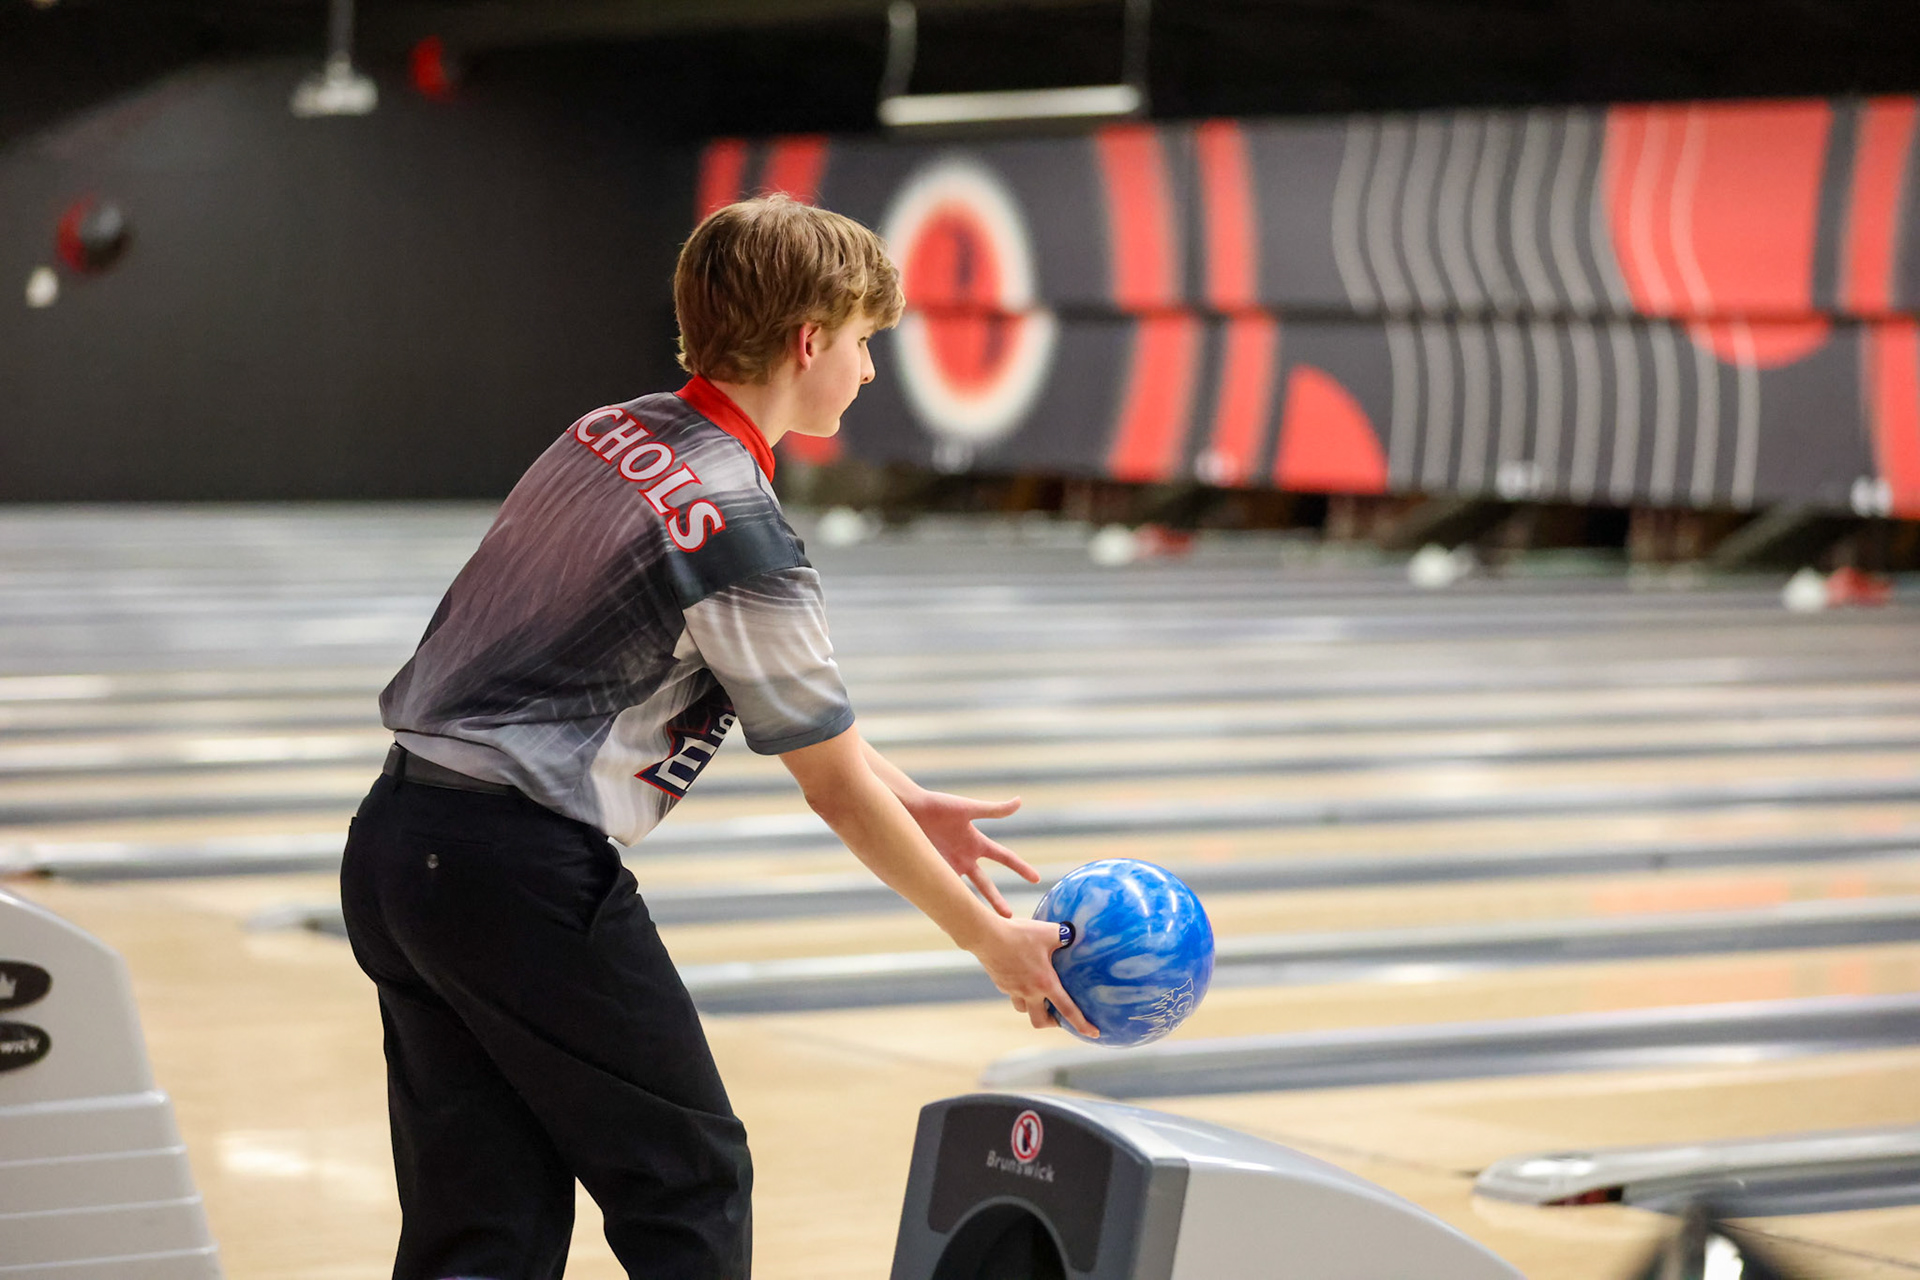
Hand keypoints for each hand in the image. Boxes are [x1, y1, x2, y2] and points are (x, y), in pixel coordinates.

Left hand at [905, 789, 1038, 915]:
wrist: (908, 809)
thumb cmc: (938, 805)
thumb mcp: (968, 809)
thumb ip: (993, 810)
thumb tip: (1019, 801)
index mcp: (976, 842)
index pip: (1005, 857)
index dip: (1021, 868)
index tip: (1036, 879)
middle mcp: (965, 857)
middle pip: (986, 884)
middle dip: (997, 900)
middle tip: (1009, 918)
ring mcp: (948, 865)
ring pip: (964, 892)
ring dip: (972, 907)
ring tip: (979, 925)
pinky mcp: (932, 869)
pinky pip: (942, 889)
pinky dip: (946, 902)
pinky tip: (949, 919)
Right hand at [970, 917, 1098, 1037]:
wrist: (986, 936)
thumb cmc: (1018, 934)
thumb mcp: (1048, 932)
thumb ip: (1064, 935)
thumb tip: (1073, 934)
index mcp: (1045, 983)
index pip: (1067, 1010)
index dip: (1082, 1024)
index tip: (1094, 1033)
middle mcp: (1029, 992)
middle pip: (1040, 1021)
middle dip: (1051, 1023)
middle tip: (1057, 1015)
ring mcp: (1013, 990)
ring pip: (1024, 1008)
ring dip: (1033, 1006)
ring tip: (1039, 994)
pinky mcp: (1001, 983)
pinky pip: (1013, 994)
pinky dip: (1020, 991)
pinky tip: (1022, 977)